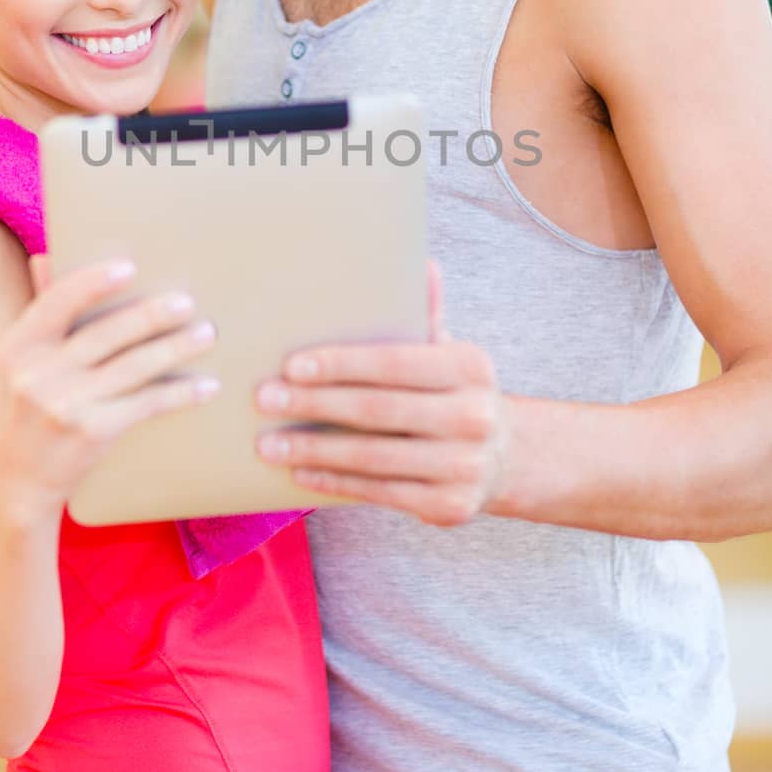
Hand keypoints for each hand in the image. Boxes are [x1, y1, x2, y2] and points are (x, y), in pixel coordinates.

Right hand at [0, 254, 218, 522]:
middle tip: (187, 302)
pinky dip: (180, 393)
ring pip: (133, 367)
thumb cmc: (27, 409)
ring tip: (206, 335)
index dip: (93, 282)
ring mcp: (65, 405)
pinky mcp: (92, 432)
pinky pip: (146, 404)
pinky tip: (206, 385)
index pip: (57, 302)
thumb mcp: (22, 362)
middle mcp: (37, 374)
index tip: (129, 267)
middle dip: (151, 315)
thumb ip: (41, 312)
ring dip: (175, 348)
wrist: (18, 480)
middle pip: (105, 334)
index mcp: (18, 347)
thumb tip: (46, 258)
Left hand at [254, 260, 505, 525]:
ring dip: (314, 450)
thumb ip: (427, 315)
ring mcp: (464, 466)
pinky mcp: (448, 506)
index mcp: (469, 367)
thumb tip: (424, 265)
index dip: (341, 365)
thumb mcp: (449, 352)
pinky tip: (300, 472)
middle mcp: (472, 416)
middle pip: (377, 410)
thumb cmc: (455, 393)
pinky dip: (335, 481)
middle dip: (314, 404)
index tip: (291, 365)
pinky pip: (379, 492)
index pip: (393, 362)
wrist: (505, 457)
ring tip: (268, 444)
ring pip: (373, 457)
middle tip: (265, 399)